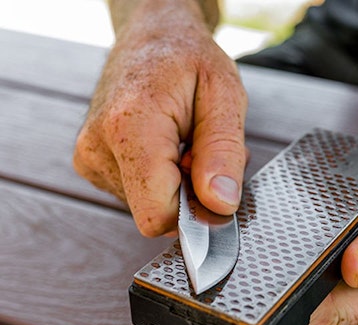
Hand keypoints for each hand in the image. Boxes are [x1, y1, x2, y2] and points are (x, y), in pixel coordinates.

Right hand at [73, 1, 246, 236]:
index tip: (214, 182)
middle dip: (190, 194)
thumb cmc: (190, 60)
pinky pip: (138, 196)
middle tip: (201, 150)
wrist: (152, 37)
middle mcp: (98, 147)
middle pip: (155, 214)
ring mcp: (90, 158)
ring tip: (186, 143)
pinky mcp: (92, 164)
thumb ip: (223, 153)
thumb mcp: (225, 96)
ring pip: (149, 206)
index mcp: (129, 126)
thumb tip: (220, 205)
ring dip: (179, 185)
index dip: (195, 211)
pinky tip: (169, 147)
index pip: (157, 214)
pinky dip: (162, 181)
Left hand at [308, 169, 357, 324]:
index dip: (314, 293)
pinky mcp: (349, 289)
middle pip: (318, 310)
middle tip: (313, 242)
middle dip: (309, 279)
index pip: (340, 316)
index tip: (302, 268)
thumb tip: (355, 266)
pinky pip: (318, 280)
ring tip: (330, 238)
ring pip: (312, 295)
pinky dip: (315, 262)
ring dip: (310, 269)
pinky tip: (329, 243)